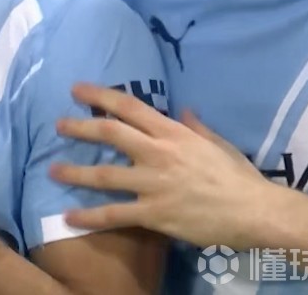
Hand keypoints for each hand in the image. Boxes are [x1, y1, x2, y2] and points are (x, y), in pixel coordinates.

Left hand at [49, 83, 268, 249]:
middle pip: (110, 133)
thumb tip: (183, 111)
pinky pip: (115, 214)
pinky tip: (68, 218)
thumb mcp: (218, 144)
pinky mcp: (154, 214)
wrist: (255, 212)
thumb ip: (195, 127)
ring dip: (75, 173)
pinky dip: (90, 217)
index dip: (99, 95)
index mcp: (172, 133)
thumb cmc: (239, 177)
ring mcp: (154, 184)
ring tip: (52, 171)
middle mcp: (158, 153)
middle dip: (80, 127)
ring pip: (105, 174)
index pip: (129, 107)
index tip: (76, 89)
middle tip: (58, 124)